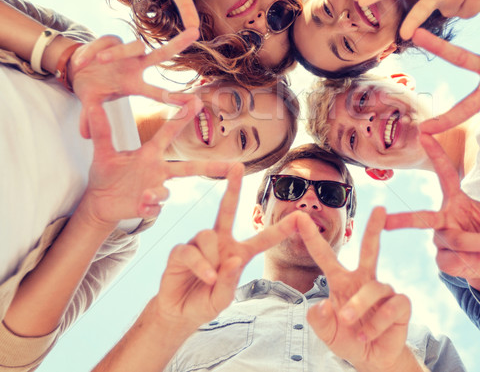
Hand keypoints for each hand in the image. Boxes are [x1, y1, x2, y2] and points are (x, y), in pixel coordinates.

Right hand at [70, 29, 197, 138]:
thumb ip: (90, 117)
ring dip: (117, 53)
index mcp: (135, 85)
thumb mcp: (91, 104)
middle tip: (195, 33)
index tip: (195, 101)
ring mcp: (126, 52)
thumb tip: (84, 135)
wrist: (75, 69)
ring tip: (99, 60)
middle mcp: (136, 66)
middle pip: (162, 54)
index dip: (176, 99)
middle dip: (178, 44)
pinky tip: (82, 61)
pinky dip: (94, 51)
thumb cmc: (93, 88)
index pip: (159, 93)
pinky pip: (107, 42)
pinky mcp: (112, 39)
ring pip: (134, 46)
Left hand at [76, 101, 232, 228]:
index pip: (169, 133)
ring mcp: (154, 190)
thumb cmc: (105, 174)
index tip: (197, 101)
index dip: (182, 117)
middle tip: (233, 166)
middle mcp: (157, 171)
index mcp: (149, 154)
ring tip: (146, 195)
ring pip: (166, 191)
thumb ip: (101, 131)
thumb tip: (92, 106)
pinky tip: (142, 207)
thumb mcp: (102, 153)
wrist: (98, 201)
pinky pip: (153, 209)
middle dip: (211, 167)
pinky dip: (149, 209)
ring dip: (158, 193)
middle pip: (189, 168)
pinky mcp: (146, 208)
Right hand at [155, 165, 300, 329]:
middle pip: (227, 209)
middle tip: (237, 166)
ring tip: (210, 279)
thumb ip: (230, 282)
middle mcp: (220, 242)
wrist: (179, 313)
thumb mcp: (222, 299)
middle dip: (232, 187)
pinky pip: (191, 250)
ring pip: (208, 235)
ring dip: (212, 259)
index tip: (300, 217)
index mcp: (238, 253)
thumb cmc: (205, 303)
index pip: (263, 239)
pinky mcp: (181, 251)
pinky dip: (200, 265)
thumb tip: (233, 260)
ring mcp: (199, 244)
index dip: (281, 229)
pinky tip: (205, 277)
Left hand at [298, 209, 414, 371]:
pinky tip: (371, 334)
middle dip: (374, 228)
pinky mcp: (400, 304)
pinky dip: (379, 323)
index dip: (312, 237)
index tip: (300, 217)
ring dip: (360, 307)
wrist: (372, 359)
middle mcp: (363, 280)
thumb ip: (319, 321)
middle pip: (370, 248)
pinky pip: (392, 305)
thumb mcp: (327, 334)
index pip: (325, 255)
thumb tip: (323, 305)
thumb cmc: (348, 339)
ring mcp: (383, 290)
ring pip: (374, 288)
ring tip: (351, 326)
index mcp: (341, 281)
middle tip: (379, 208)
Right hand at [386, 134, 479, 283]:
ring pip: (457, 241)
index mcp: (455, 199)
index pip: (445, 174)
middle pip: (422, 218)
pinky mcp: (443, 261)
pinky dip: (479, 261)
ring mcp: (440, 241)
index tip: (424, 134)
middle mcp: (443, 218)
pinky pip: (458, 261)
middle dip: (402, 220)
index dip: (436, 154)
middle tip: (384, 221)